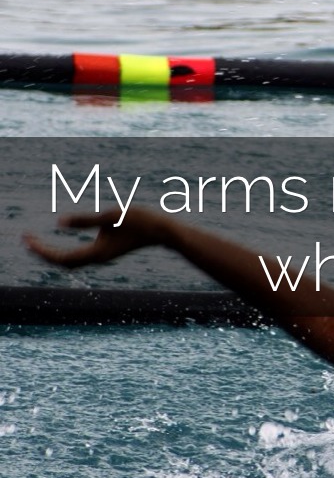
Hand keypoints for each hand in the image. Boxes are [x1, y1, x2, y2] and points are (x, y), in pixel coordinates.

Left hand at [24, 207, 168, 268]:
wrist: (164, 231)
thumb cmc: (140, 221)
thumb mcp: (111, 215)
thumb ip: (84, 219)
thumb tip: (59, 222)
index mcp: (97, 252)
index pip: (61, 257)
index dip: (41, 250)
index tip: (26, 238)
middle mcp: (98, 257)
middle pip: (63, 262)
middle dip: (42, 252)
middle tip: (26, 240)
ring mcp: (103, 255)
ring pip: (71, 260)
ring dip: (52, 252)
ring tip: (37, 242)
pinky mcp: (108, 250)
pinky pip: (79, 255)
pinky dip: (66, 251)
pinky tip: (63, 239)